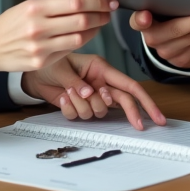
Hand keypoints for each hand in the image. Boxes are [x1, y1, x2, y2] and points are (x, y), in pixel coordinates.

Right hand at [0, 0, 116, 73]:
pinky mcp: (41, 62)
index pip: (75, 2)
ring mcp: (40, 47)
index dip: (97, 1)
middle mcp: (38, 27)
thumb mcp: (28, 7)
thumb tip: (83, 2)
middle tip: (108, 12)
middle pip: (81, 20)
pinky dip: (80, 42)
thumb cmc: (10, 24)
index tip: (108, 1)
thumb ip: (54, 6)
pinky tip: (84, 36)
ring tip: (98, 23)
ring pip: (79, 38)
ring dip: (94, 30)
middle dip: (100, 15)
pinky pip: (68, 50)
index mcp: (35, 8)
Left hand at [21, 53, 167, 129]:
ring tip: (68, 92)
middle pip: (123, 102)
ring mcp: (91, 96)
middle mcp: (100, 83)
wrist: (32, 73)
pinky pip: (81, 116)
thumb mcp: (62, 68)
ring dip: (84, 106)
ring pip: (99, 111)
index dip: (145, 101)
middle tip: (138, 127)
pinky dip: (70, 109)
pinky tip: (62, 98)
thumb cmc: (50, 63)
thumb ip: (77, 81)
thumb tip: (91, 94)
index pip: (129, 85)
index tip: (156, 117)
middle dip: (131, 114)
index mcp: (101, 69)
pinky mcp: (80, 106)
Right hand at [130, 10, 189, 69]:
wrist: (168, 42)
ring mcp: (169, 53)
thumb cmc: (167, 16)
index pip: (138, 21)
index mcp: (145, 24)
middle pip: (174, 31)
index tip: (146, 16)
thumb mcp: (162, 8)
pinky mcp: (184, 60)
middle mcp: (154, 40)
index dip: (141, 19)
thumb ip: (167, 0)